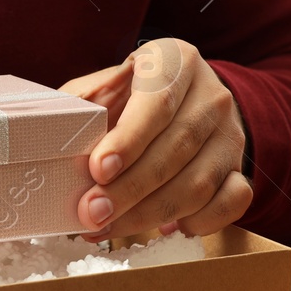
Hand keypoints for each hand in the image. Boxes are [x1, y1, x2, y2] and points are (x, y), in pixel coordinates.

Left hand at [60, 37, 250, 240]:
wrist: (183, 102)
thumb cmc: (128, 97)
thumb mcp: (103, 87)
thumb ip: (83, 105)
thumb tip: (51, 133)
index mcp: (175, 61)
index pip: (158, 103)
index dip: (129, 140)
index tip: (98, 169)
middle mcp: (211, 95)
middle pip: (177, 148)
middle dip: (130, 189)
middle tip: (92, 213)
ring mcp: (230, 134)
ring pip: (199, 182)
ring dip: (150, 214)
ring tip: (107, 228)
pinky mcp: (239, 168)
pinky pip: (232, 202)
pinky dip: (199, 222)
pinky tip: (163, 229)